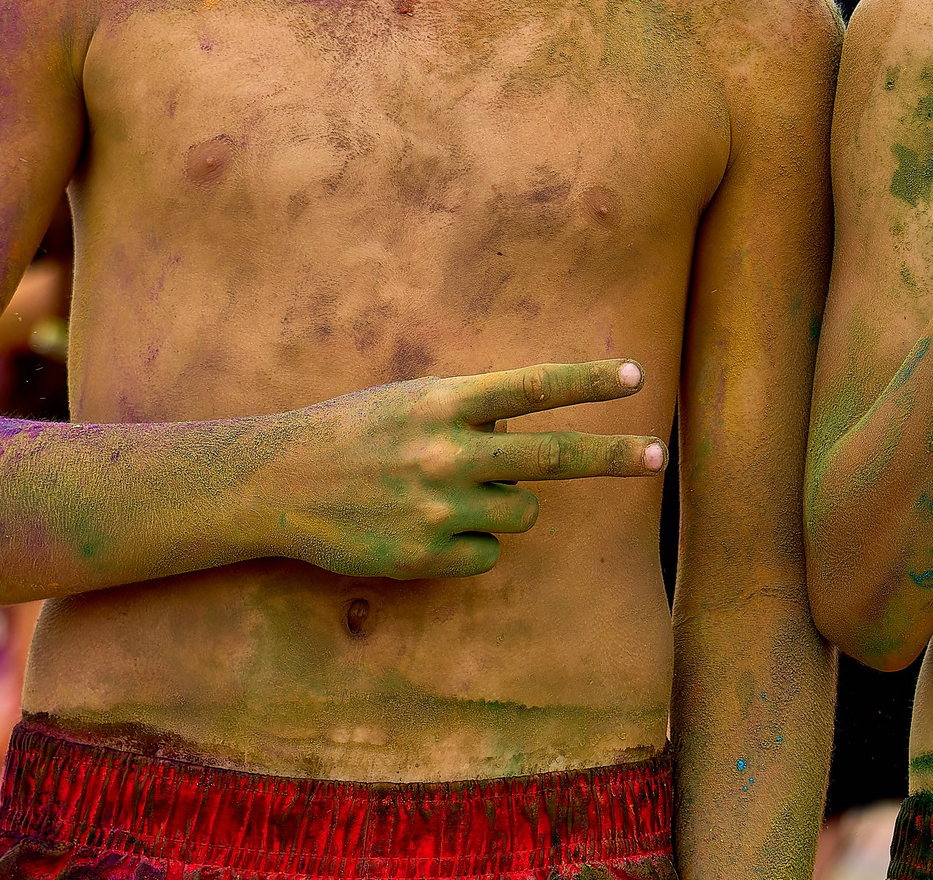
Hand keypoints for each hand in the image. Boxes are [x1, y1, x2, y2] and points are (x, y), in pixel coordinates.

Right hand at [269, 360, 665, 578]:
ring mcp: (437, 507)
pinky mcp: (425, 555)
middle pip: (553, 457)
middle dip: (613, 456)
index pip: (533, 387)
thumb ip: (472, 410)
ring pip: (523, 512)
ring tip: (451, 494)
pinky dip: (471, 543)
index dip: (588, 383)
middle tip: (657, 456)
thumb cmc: (351, 432)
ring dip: (506, 504)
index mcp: (444, 402)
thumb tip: (533, 430)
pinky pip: (487, 553)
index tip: (635, 377)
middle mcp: (447, 452)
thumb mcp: (412, 399)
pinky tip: (423, 527)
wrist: (275, 484)